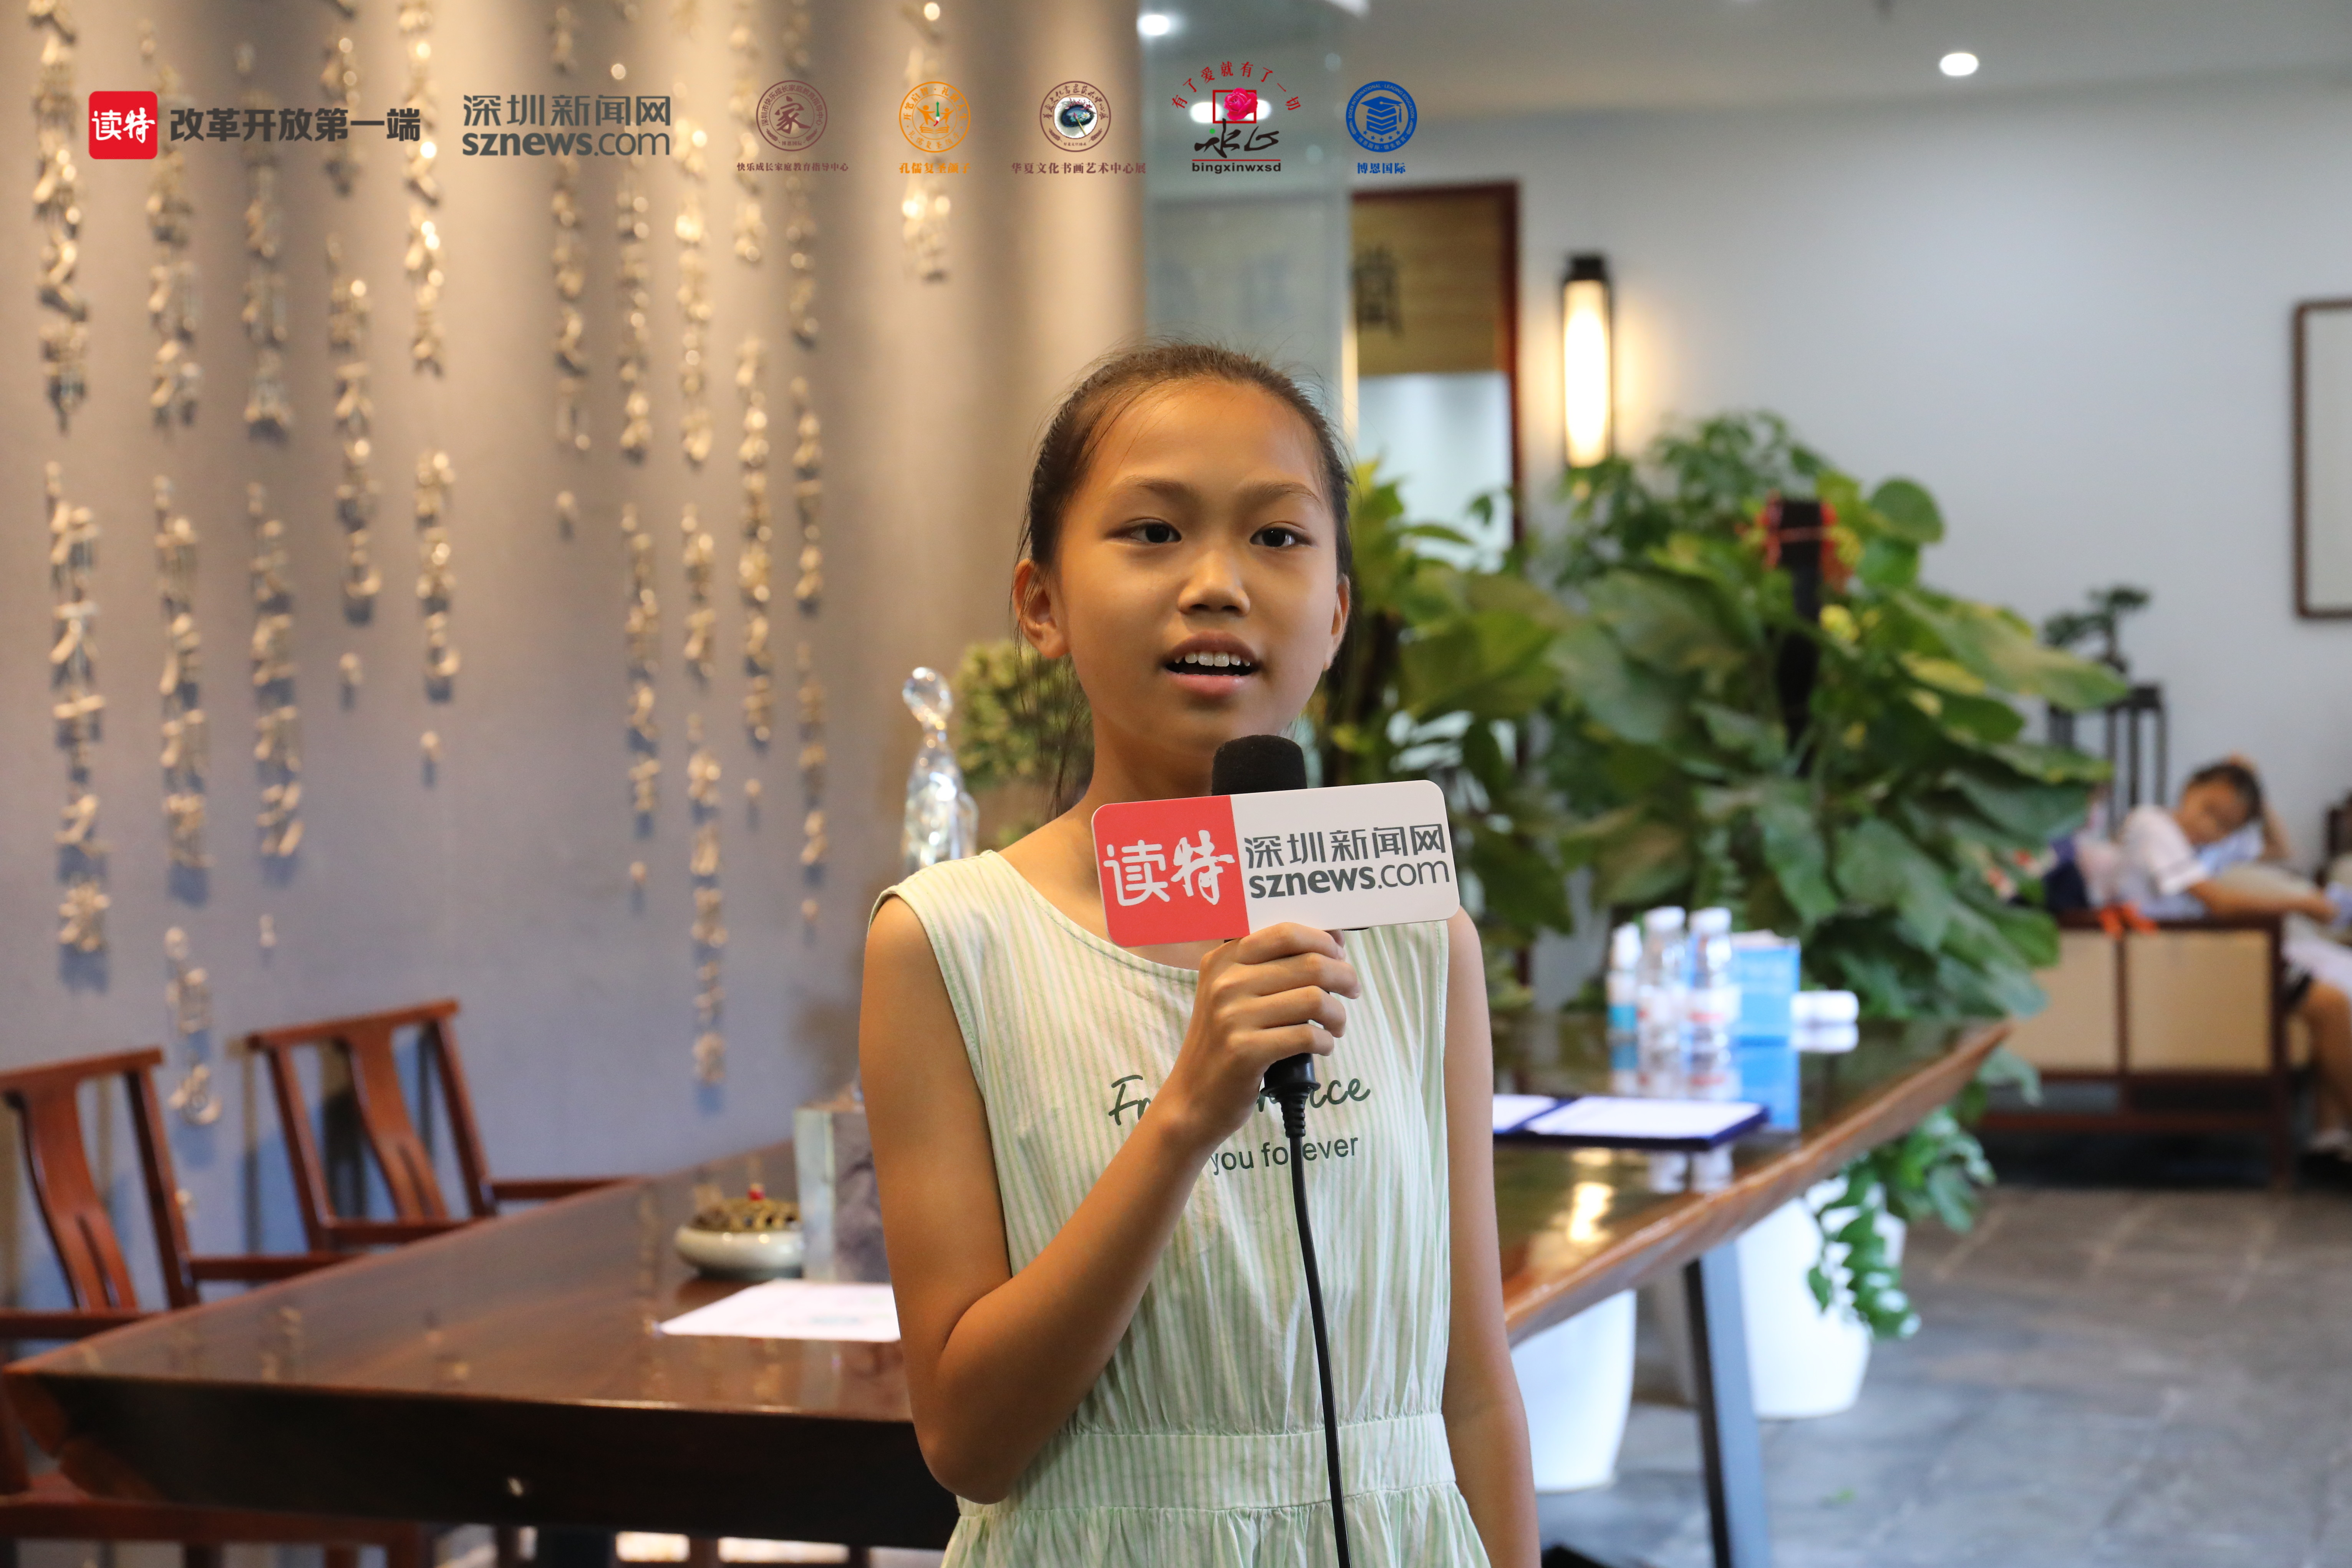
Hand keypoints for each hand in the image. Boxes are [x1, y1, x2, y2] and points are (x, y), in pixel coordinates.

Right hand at [1155, 923, 1360, 1152]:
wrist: (1192, 1098)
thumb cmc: (1224, 1042)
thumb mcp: (1231, 994)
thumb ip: (1270, 966)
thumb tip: (1333, 940)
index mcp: (1224, 960)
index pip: (1286, 933)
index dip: (1324, 940)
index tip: (1339, 955)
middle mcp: (1225, 982)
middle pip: (1310, 964)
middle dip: (1344, 976)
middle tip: (1352, 990)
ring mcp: (1233, 1017)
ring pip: (1315, 999)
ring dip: (1338, 1014)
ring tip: (1336, 1025)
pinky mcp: (1245, 1051)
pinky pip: (1308, 1036)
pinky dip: (1326, 1042)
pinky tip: (1322, 1046)